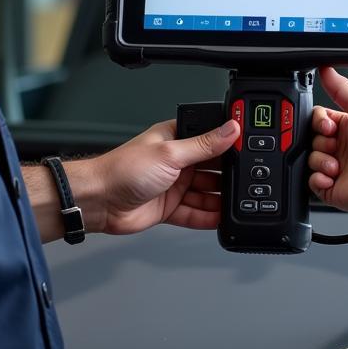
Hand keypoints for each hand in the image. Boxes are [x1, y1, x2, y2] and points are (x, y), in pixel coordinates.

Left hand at [70, 118, 237, 235]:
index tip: (248, 148)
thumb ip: (204, 145)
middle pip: (212, 168)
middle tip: (247, 179)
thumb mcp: (171, 153)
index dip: (228, 143)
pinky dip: (208, 217)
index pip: (210, 138)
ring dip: (219, 198)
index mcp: (176, 138)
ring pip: (206, 193)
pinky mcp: (170, 208)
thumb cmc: (123, 169)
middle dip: (228, 174)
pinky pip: (195, 213)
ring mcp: (174, 185)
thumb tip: (231, 129)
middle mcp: (177, 161)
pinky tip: (220, 219)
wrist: (99, 202)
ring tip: (237, 202)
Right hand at [308, 66, 347, 218]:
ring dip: (322, 160)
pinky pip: (308, 179)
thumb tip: (327, 69)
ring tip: (339, 164)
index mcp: (346, 125)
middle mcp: (338, 145)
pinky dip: (319, 178)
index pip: (317, 116)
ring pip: (308, 157)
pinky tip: (334, 176)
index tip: (329, 126)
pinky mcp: (328, 185)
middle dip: (320, 140)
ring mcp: (332, 165)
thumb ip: (342, 88)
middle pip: (309, 136)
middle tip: (335, 144)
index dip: (318, 121)